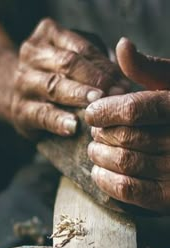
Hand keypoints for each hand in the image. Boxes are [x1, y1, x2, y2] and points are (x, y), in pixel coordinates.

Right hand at [11, 18, 128, 138]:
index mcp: (47, 36)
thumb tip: (122, 79)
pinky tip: (73, 127)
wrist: (21, 94)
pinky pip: (41, 114)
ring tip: (97, 106)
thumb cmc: (57, 74)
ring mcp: (23, 82)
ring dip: (78, 96)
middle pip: (67, 64)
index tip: (124, 83)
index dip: (104, 66)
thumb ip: (94, 61)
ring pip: (54, 86)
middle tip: (117, 94)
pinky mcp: (20, 110)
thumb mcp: (73, 57)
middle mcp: (31, 55)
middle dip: (95, 79)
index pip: (80, 48)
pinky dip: (58, 120)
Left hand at [86, 38, 169, 213]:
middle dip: (101, 134)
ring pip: (124, 162)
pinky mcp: (169, 197)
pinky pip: (129, 190)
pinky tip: (99, 172)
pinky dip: (106, 181)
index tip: (91, 113)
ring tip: (96, 150)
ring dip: (100, 156)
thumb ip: (148, 70)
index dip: (105, 111)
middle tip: (95, 133)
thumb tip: (123, 46)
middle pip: (125, 136)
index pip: (135, 109)